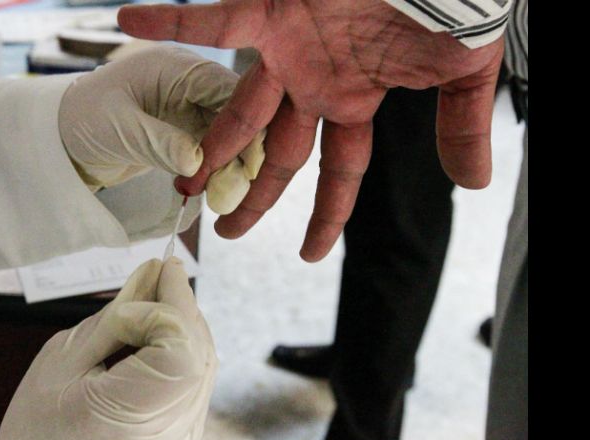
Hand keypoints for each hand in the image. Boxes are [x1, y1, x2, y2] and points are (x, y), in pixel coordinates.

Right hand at [0, 257, 216, 439]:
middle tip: (159, 275)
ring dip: (185, 325)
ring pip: (206, 364)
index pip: (181, 352)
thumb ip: (115, 316)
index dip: (172, 307)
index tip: (154, 277)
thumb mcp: (62, 360)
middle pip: (201, 353)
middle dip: (183, 307)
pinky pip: (198, 382)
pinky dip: (184, 350)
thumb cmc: (34, 430)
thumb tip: (153, 273)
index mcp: (123, 422)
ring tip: (152, 302)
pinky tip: (157, 336)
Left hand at [59, 44, 265, 213]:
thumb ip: (159, 143)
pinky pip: (214, 153)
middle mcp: (190, 84)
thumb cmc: (82, 118)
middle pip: (233, 114)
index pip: (224, 89)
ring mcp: (191, 109)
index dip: (244, 123)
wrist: (63, 136)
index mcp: (176, 67)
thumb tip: (197, 163)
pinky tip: (217, 194)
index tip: (254, 159)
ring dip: (230, 168)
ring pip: (228, 138)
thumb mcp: (119, 129)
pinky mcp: (188, 133)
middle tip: (242, 188)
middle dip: (242, 151)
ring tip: (228, 199)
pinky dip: (216, 174)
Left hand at [118, 0, 503, 260]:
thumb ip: (459, 128)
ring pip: (242, 111)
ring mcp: (290, 51)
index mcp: (354, 99)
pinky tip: (129, 16)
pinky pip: (215, 20)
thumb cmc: (453, 5)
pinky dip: (173, 19)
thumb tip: (472, 184)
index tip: (310, 252)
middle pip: (279, 155)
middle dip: (255, 196)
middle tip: (225, 231)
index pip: (338, 172)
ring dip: (213, 144)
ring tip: (182, 180)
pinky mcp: (272, 9)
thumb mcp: (462, 75)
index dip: (326, 214)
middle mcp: (315, 83)